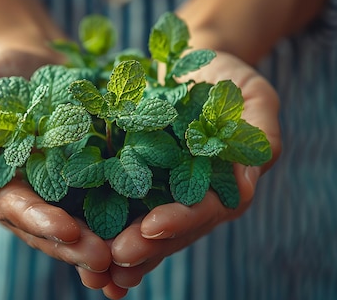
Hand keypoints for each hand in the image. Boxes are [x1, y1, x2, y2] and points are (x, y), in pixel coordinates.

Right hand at [0, 48, 113, 284]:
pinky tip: (154, 223)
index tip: (69, 230)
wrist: (39, 60)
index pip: (16, 209)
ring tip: (132, 253)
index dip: (41, 221)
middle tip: (107, 259)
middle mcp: (33, 195)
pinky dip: (131, 212)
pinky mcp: (96, 173)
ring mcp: (67, 188)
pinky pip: (113, 194)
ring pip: (86, 221)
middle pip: (53, 228)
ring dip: (107, 240)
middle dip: (78, 245)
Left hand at [107, 52, 281, 287]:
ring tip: (94, 270)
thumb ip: (260, 139)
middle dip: (144, 247)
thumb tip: (245, 186)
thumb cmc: (231, 80)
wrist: (194, 66)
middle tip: (115, 259)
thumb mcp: (257, 99)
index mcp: (224, 188)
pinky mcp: (133, 180)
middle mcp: (191, 199)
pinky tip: (76, 244)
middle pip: (170, 231)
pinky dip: (98, 227)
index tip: (151, 228)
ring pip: (142, 230)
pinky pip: (115, 206)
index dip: (181, 221)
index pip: (205, 210)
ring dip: (119, 250)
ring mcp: (161, 194)